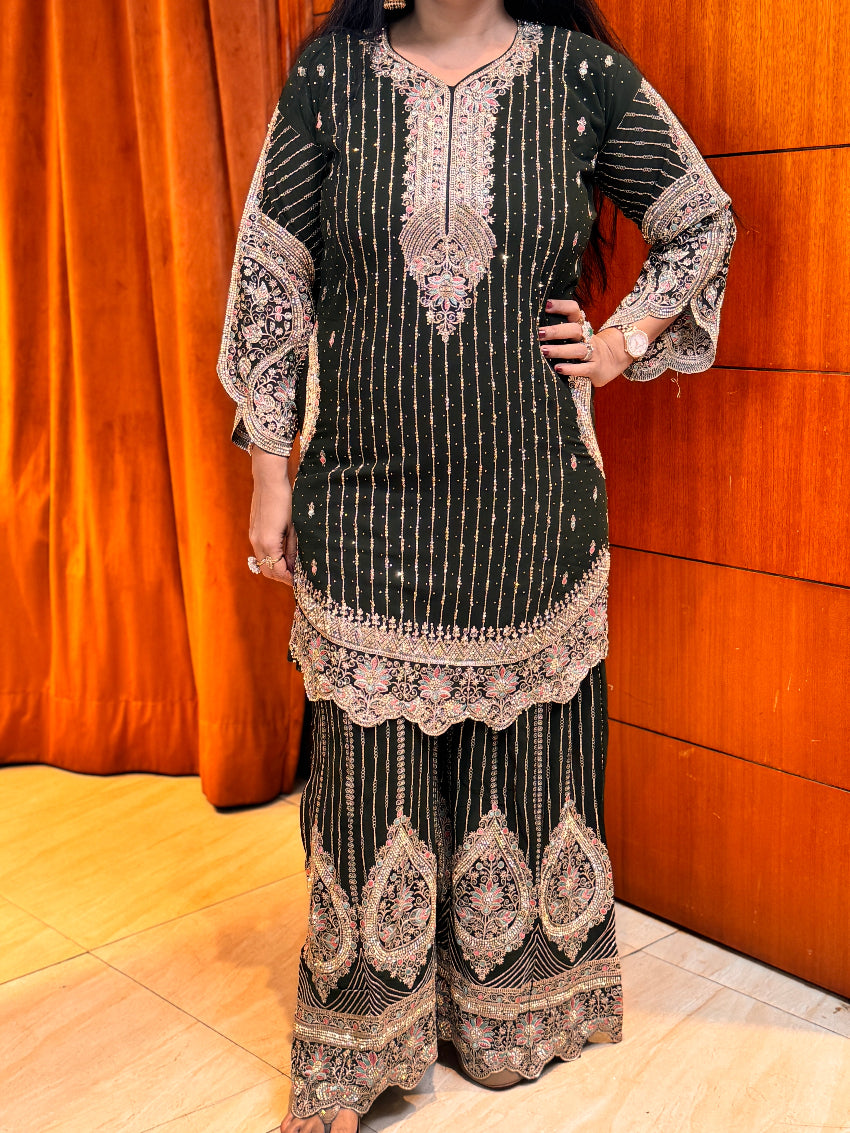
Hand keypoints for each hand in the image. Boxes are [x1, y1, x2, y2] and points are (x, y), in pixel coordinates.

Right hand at [249, 449, 297, 585]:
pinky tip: (284, 554)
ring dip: (276, 567)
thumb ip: (293, 549)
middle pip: (268, 571)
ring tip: (292, 567)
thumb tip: (296, 567)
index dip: (289, 579)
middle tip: (297, 579)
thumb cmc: (286, 501)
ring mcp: (253, 536)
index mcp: (268, 543)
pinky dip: (271, 558)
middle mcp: (257, 542)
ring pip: (263, 562)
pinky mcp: (253, 531)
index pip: (278, 571)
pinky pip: (260, 552)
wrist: (268, 481)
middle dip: (282, 577)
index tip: (301, 583)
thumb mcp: (294, 527)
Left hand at [538, 299, 630, 388]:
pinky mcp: (595, 370)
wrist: (612, 361)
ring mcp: (593, 353)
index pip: (573, 310)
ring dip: (560, 350)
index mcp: (581, 326)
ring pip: (577, 350)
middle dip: (556, 331)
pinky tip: (558, 369)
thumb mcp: (576, 336)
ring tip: (544, 351)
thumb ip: (561, 330)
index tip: (546, 305)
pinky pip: (583, 369)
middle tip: (539, 333)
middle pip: (574, 330)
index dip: (561, 306)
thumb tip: (533, 327)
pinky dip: (570, 369)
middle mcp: (588, 338)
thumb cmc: (584, 347)